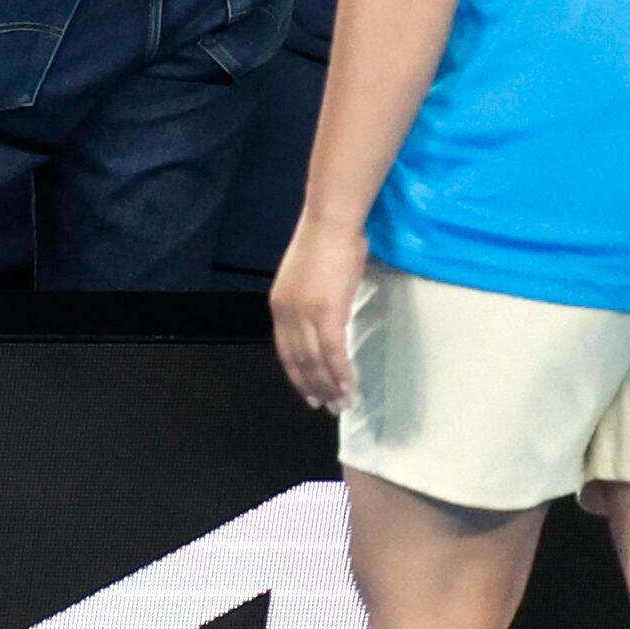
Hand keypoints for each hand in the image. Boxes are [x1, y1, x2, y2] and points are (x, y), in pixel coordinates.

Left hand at [269, 211, 367, 414]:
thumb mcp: (308, 276)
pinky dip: (342, 374)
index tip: (307, 390)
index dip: (297, 373)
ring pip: (316, 362)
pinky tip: (350, 389)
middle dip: (313, 386)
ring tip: (342, 404)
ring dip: (330, 386)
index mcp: (279, 305)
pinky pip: (334, 353)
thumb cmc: (326, 242)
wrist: (331, 223)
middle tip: (325, 405)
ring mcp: (305, 315)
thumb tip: (326, 316)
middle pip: (298, 361)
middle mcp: (287, 314)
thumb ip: (311, 300)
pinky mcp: (327, 313)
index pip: (285, 349)